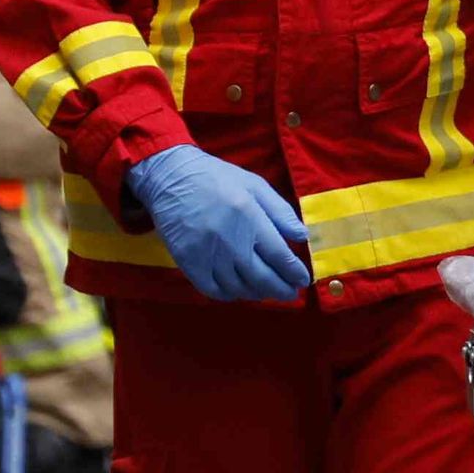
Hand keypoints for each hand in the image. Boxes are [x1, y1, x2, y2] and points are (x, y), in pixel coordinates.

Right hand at [128, 144, 315, 304]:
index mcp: (250, 218)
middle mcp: (230, 241)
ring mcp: (208, 254)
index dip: (294, 273)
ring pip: (239, 288)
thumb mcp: (255, 185)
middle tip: (290, 293)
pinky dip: (229, 295)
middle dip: (281, 290)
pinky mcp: (188, 262)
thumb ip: (281, 211)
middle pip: (262, 278)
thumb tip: (302, 236)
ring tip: (266, 291)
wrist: (170, 177)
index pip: (280, 256)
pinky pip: (213, 290)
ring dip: (257, 293)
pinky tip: (238, 291)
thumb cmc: (216, 178)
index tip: (303, 281)